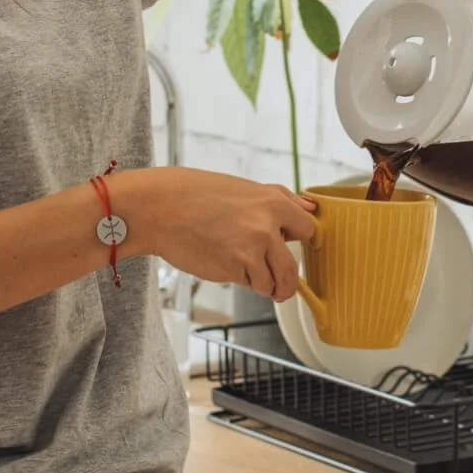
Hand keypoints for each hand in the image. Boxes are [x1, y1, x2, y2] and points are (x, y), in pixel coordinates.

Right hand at [112, 167, 316, 301]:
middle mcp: (268, 226)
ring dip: (260, 283)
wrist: (161, 208)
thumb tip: (310, 209)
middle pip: (293, 268)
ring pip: (271, 282)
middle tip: (277, 283)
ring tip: (239, 267)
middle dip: (285, 280)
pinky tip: (223, 263)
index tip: (292, 248)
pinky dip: (240, 281)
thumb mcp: (245, 187)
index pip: (309, 230)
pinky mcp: (234, 269)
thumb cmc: (198, 195)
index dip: (300, 242)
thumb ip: (281, 199)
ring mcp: (252, 250)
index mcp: (275, 202)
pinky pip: (248, 285)